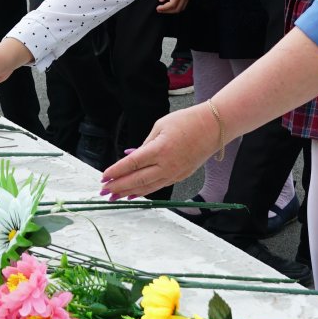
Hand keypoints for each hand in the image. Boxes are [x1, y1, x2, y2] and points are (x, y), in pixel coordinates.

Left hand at [101, 104, 226, 198]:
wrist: (213, 126)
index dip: (116, 172)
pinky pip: (160, 186)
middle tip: (104, 191)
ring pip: (148, 187)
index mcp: (159, 149)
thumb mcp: (160, 126)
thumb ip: (144, 144)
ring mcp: (175, 173)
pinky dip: (146, 191)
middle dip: (118, 187)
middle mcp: (167, 165)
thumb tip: (131, 156)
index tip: (104, 177)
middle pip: (137, 180)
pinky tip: (136, 193)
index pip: (132, 164)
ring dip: (130, 193)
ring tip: (115, 197)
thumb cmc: (187, 121)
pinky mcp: (181, 176)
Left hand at [156, 0, 195, 13]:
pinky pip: (185, 2)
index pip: (172, 4)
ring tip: (165, 7)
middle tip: (160, 9)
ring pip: (183, 7)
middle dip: (168, 11)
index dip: (164, 8)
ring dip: (173, 10)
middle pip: (178, 8)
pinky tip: (172, 3)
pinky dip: (178, 6)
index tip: (158, 8)